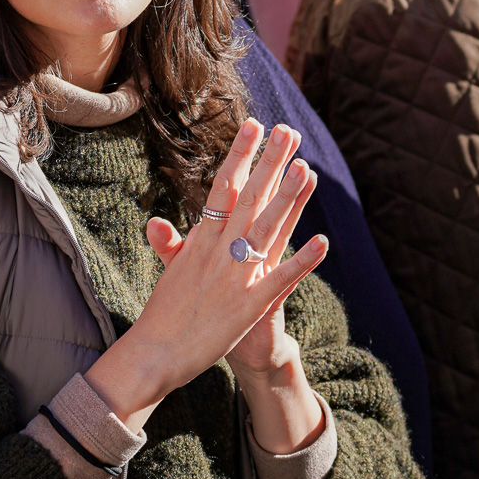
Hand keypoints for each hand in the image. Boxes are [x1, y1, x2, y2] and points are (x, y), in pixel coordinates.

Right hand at [85, 120, 326, 430]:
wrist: (155, 352)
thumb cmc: (163, 313)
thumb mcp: (168, 272)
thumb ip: (170, 244)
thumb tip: (157, 222)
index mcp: (201, 239)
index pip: (223, 186)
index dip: (240, 155)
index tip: (254, 126)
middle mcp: (218, 251)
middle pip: (248, 198)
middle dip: (269, 162)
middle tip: (288, 131)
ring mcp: (235, 276)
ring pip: (266, 229)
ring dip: (287, 199)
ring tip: (307, 169)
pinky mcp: (249, 305)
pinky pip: (281, 280)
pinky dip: (302, 261)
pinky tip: (323, 243)